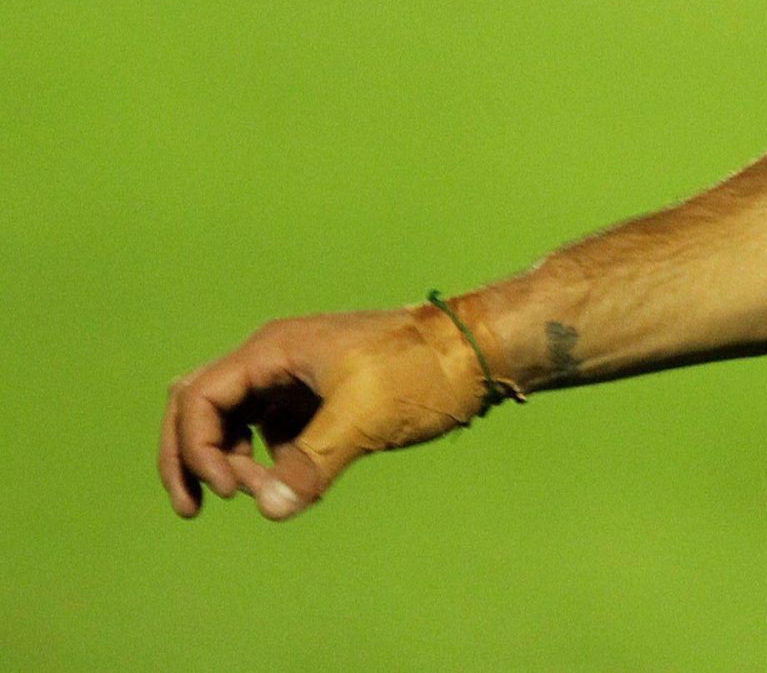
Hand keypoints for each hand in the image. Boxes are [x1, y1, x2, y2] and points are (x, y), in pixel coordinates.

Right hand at [159, 303, 494, 520]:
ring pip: (235, 421)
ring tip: (266, 494)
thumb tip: (270, 508)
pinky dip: (270, 460)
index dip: (196, 449)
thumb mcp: (366, 415)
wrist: (480, 352)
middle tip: (195, 511)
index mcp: (276, 349)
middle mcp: (278, 358)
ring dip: (233, 461)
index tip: (230, 491)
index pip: (199, 397)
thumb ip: (312, 462)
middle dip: (191, 456)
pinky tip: (296, 485)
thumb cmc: (425, 369)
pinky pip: (273, 431)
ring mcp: (299, 377)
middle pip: (202, 405)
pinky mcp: (321, 398)